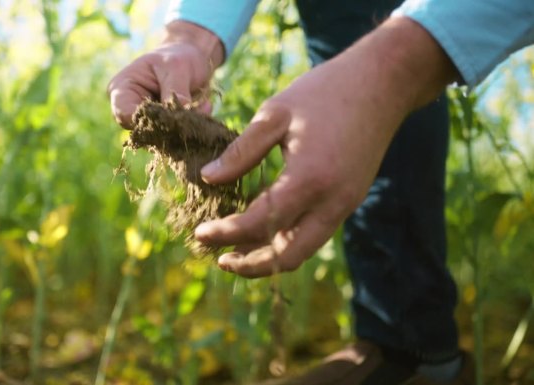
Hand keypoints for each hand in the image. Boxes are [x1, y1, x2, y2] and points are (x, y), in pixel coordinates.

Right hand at [107, 21, 223, 127]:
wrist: (192, 59)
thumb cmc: (178, 57)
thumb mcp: (177, 67)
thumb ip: (176, 90)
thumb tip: (182, 115)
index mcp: (123, 88)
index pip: (124, 114)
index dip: (145, 121)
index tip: (171, 116)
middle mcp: (130, 108)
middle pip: (141, 130)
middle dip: (168, 126)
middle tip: (192, 114)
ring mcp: (147, 120)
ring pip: (159, 137)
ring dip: (183, 128)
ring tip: (203, 107)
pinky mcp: (163, 129)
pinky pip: (174, 137)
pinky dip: (190, 127)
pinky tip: (205, 108)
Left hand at [194, 17, 457, 277]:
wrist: (383, 84)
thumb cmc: (324, 92)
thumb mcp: (274, 114)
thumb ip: (241, 152)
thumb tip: (208, 179)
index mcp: (309, 179)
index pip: (258, 223)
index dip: (225, 233)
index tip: (199, 234)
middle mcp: (331, 202)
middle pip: (286, 256)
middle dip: (249, 264)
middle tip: (218, 258)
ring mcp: (344, 205)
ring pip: (303, 250)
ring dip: (268, 258)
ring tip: (235, 252)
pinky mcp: (349, 201)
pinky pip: (314, 234)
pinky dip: (286, 241)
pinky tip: (263, 230)